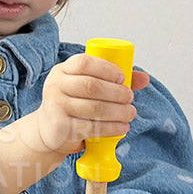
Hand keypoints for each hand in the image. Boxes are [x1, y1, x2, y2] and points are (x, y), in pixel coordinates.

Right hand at [32, 54, 148, 154]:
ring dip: (118, 111)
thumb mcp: (86, 88)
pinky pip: (90, 126)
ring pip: (94, 107)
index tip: (122, 78)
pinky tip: (122, 127)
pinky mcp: (60, 127)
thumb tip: (144, 78)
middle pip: (91, 85)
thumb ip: (113, 81)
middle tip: (130, 98)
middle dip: (116, 92)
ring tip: (130, 113)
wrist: (48, 130)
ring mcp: (56, 106)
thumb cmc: (71, 105)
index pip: (84, 63)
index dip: (106, 69)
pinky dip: (111, 128)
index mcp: (62, 70)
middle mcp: (56, 85)